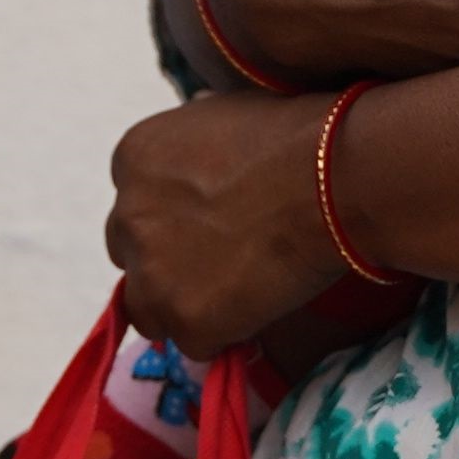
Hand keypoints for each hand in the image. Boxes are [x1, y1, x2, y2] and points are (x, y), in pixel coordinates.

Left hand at [109, 86, 347, 354]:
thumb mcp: (224, 115)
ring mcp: (152, 272)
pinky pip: (196, 343)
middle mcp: (126, 216)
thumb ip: (192, 142)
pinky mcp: (186, 318)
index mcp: (132, 160)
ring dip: (186, 308)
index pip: (134, 208)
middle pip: (132, 259)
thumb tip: (196, 142)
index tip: (208, 228)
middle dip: (168, 266)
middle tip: (221, 264)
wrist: (332, 177)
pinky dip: (225, 335)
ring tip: (239, 294)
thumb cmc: (293, 137)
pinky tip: (261, 308)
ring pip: (152, 311)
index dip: (172, 224)